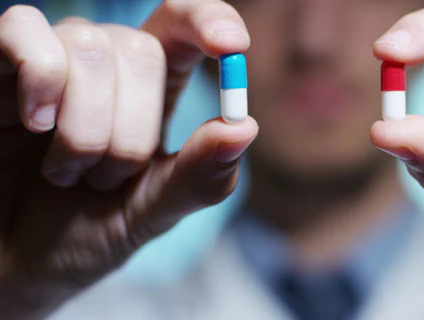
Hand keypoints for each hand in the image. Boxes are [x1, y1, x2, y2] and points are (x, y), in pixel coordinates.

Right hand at [0, 1, 255, 317]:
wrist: (16, 263)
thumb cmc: (85, 234)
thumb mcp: (149, 214)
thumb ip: (197, 178)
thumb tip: (244, 127)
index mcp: (152, 93)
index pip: (185, 28)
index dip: (209, 22)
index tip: (232, 46)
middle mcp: (107, 67)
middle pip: (141, 51)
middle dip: (128, 132)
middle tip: (103, 179)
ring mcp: (53, 62)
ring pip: (91, 47)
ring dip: (82, 128)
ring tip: (66, 172)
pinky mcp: (2, 66)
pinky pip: (24, 31)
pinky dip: (40, 80)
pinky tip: (34, 123)